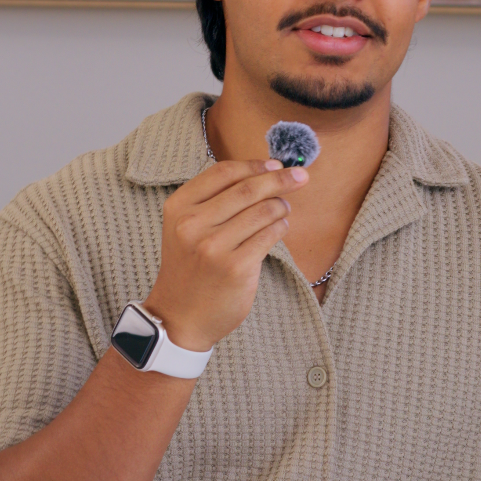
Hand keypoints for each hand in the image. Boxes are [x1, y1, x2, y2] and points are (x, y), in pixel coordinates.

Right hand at [144, 158, 307, 351]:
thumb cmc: (190, 267)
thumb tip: (265, 171)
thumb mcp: (186, 228)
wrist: (180, 317)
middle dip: (280, 178)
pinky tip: (279, 229)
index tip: (276, 164)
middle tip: (301, 175)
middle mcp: (193, 224)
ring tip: (283, 210)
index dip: (255, 165)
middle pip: (247, 188)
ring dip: (281, 206)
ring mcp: (213, 247)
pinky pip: (270, 235)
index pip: (223, 172)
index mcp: (179, 207)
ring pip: (264, 210)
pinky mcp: (236, 267)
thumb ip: (215, 200)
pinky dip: (281, 227)